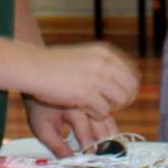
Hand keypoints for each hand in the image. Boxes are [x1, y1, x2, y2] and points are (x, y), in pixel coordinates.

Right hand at [21, 42, 138, 118]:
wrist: (34, 66)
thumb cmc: (54, 63)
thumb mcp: (84, 56)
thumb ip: (101, 64)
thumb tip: (118, 78)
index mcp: (105, 53)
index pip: (132, 73)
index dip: (129, 88)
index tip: (122, 96)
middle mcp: (104, 64)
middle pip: (130, 87)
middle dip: (124, 100)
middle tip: (112, 106)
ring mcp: (96, 78)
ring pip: (120, 101)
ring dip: (111, 108)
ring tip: (98, 108)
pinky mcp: (86, 94)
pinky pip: (104, 111)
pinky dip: (98, 115)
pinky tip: (87, 112)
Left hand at [24, 98, 118, 158]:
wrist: (42, 83)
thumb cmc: (40, 108)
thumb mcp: (43, 129)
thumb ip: (57, 147)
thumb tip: (71, 164)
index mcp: (73, 110)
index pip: (86, 133)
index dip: (89, 150)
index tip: (89, 163)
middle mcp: (87, 104)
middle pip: (103, 128)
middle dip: (104, 146)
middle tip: (102, 160)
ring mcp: (95, 101)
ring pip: (110, 121)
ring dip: (109, 138)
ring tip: (106, 153)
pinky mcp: (98, 100)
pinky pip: (109, 115)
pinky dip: (109, 129)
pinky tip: (107, 140)